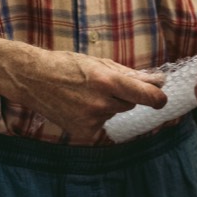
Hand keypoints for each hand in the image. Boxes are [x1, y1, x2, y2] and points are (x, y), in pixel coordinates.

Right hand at [17, 47, 165, 144]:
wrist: (34, 79)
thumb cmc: (67, 65)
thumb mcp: (99, 63)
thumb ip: (130, 74)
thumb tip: (157, 81)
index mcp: (107, 81)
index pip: (145, 96)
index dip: (157, 98)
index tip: (162, 99)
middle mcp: (101, 103)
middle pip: (129, 104)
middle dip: (123, 96)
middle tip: (102, 85)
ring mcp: (91, 120)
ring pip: (114, 113)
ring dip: (106, 105)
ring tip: (84, 94)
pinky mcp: (83, 133)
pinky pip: (101, 125)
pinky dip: (94, 117)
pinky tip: (77, 106)